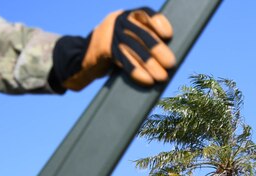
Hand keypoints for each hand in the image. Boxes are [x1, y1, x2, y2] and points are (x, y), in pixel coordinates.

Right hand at [53, 8, 175, 91]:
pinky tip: (147, 81)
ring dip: (150, 64)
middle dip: (158, 49)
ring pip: (134, 48)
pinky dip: (137, 72)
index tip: (168, 35)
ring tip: (162, 77)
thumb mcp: (129, 38)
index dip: (158, 22)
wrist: (85, 57)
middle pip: (142, 33)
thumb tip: (170, 56)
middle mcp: (119, 21)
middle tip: (171, 64)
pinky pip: (123, 60)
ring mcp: (111, 34)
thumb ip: (145, 40)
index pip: (146, 13)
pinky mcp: (104, 49)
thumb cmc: (117, 50)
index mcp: (129, 16)